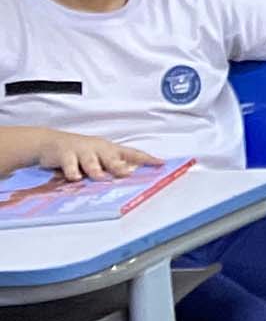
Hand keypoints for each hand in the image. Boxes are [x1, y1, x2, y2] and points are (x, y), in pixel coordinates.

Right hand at [32, 132, 157, 181]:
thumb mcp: (99, 158)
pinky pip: (70, 164)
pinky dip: (72, 171)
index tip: (161, 164)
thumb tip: (132, 177)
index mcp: (110, 150)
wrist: (50, 142)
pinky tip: (75, 177)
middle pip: (112, 158)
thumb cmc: (80, 153)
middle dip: (119, 167)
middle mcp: (99, 149)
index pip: (132, 154)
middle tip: (127, 174)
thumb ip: (112, 167)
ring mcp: (82, 150)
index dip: (146, 159)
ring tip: (100, 177)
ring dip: (96, 170)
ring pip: (91, 161)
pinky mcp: (65, 154)